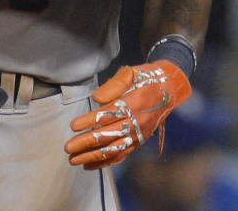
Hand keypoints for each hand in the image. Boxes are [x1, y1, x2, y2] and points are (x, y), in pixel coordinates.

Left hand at [64, 61, 191, 168]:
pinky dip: (105, 162)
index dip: (90, 121)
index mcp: (134, 104)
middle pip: (109, 135)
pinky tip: (89, 165)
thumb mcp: (130, 73)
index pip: (108, 115)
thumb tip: (96, 98)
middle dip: (87, 142)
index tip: (73, 125)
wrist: (169, 90)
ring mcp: (138, 135)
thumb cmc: (145, 79)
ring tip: (74, 159)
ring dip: (93, 156)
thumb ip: (113, 85)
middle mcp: (137, 122)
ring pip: (113, 149)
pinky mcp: (138, 142)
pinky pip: (121, 155)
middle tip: (68, 147)